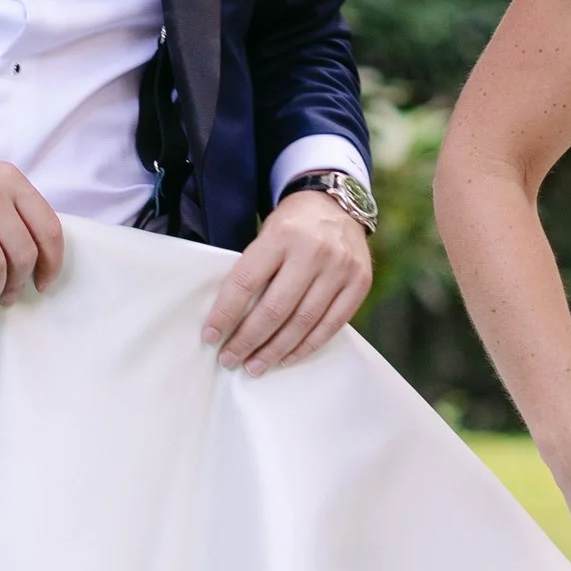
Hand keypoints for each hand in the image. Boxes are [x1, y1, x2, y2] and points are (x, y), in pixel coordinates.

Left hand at [203, 190, 372, 372]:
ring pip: (303, 322)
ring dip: (275, 350)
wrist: (337, 204)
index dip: (225, 314)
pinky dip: (306, 346)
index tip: (210, 337)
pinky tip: (287, 358)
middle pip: (275, 309)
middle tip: (230, 359)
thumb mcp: (268, 233)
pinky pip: (331, 325)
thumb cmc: (293, 225)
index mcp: (282, 235)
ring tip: (255, 366)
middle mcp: (313, 251)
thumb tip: (228, 318)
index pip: (246, 282)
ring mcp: (340, 268)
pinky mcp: (359, 283)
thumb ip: (254, 268)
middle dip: (248, 340)